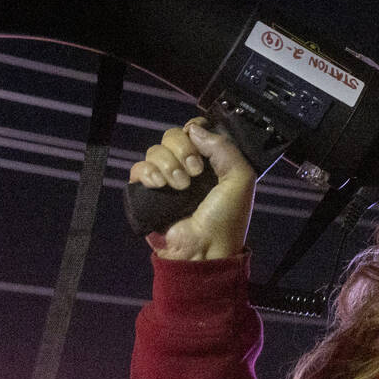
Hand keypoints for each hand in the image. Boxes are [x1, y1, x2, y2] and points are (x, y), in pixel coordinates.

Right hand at [127, 118, 255, 259]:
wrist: (202, 248)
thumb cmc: (225, 219)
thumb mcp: (240, 179)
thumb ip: (224, 148)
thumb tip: (196, 129)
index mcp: (211, 162)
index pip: (195, 131)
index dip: (194, 131)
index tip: (199, 142)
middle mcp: (188, 167)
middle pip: (173, 136)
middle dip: (183, 150)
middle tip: (195, 172)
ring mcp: (167, 179)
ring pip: (155, 151)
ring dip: (168, 165)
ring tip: (181, 187)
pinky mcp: (147, 192)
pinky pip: (138, 168)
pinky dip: (148, 173)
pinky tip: (159, 185)